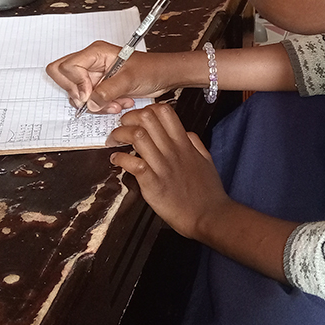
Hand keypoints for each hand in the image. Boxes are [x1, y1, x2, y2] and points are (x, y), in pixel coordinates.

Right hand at [46, 42, 186, 113]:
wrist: (163, 77)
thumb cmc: (151, 69)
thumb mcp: (129, 80)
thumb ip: (107, 91)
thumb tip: (90, 103)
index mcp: (95, 52)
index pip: (67, 67)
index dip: (76, 83)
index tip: (90, 93)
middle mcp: (91, 62)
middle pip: (63, 78)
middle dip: (79, 94)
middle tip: (96, 100)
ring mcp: (94, 75)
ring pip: (76, 94)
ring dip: (95, 103)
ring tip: (115, 102)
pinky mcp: (99, 87)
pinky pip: (89, 101)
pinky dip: (102, 106)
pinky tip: (118, 103)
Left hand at [107, 103, 230, 239]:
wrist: (209, 215)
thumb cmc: (208, 192)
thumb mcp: (206, 160)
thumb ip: (195, 143)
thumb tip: (185, 133)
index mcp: (185, 144)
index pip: (165, 112)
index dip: (147, 109)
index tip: (139, 118)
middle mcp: (172, 151)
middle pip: (147, 119)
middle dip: (129, 118)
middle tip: (122, 126)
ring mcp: (162, 166)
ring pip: (137, 136)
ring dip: (120, 134)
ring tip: (115, 140)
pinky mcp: (152, 184)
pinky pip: (132, 164)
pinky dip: (120, 158)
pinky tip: (116, 160)